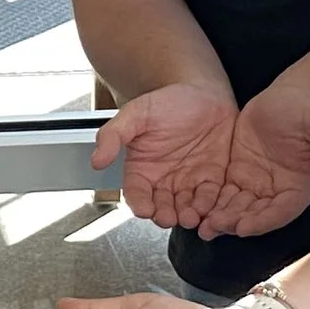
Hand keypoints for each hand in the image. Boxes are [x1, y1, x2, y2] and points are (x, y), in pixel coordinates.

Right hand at [95, 84, 236, 231]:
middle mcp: (164, 180)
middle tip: (169, 217)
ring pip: (186, 208)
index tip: (144, 210)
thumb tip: (96, 160)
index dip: (140, 205)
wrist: (202, 91)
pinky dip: (211, 206)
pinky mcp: (212, 180)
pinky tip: (210, 208)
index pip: (136, 194)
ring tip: (190, 216)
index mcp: (142, 169)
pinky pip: (211, 198)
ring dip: (188, 216)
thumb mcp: (136, 114)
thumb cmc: (167, 101)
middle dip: (165, 216)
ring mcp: (189, 182)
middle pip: (161, 208)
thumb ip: (114, 135)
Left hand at [196, 77, 309, 238]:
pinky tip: (195, 209)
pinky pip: (224, 193)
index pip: (282, 211)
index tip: (243, 228)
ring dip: (221, 219)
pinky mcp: (238, 175)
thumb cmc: (307, 111)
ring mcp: (256, 186)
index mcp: (301, 187)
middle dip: (235, 223)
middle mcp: (278, 192)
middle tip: (214, 227)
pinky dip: (212, 204)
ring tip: (201, 225)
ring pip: (237, 208)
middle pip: (256, 215)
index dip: (263, 221)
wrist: (287, 97)